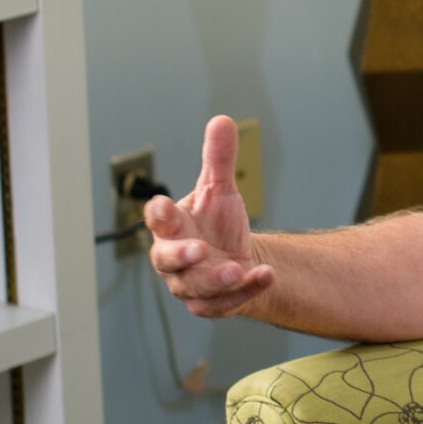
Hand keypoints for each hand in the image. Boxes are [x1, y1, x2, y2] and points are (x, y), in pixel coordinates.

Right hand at [146, 117, 276, 318]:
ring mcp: (188, 283)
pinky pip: (222, 303)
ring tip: (239, 269)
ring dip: (216, 279)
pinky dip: (245, 291)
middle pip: (165, 259)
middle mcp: (173, 257)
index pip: (156, 218)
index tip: (164, 207)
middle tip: (199, 249)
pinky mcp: (208, 304)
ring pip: (194, 286)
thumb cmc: (217, 224)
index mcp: (171, 226)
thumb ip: (217, 159)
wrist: (237, 260)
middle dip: (181, 255)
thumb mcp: (219, 189)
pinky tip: (266, 275)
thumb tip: (222, 120)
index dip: (158, 213)